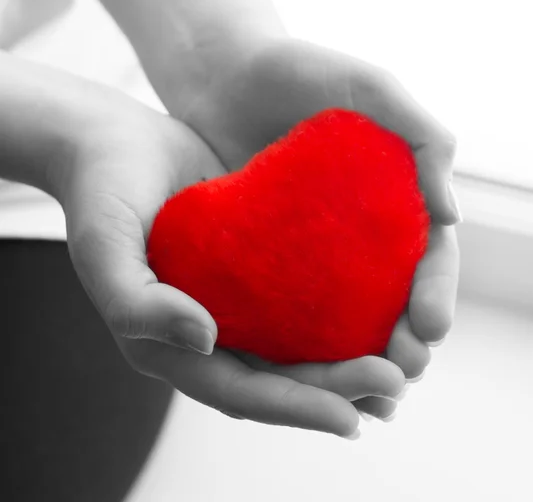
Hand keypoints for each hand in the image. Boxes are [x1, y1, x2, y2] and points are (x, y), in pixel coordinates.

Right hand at [59, 86, 403, 437]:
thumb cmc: (101, 192)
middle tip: (394, 386)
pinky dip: (341, 310)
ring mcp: (237, 300)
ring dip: (351, 360)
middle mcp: (212, 331)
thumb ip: (137, 302)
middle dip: (339, 389)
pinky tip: (382, 305)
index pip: (241, 392)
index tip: (350, 418)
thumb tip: (205, 340)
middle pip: (283, 377)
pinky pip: (304, 295)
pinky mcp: (257, 264)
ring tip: (403, 365)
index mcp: (174, 344)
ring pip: (300, 345)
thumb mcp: (103, 247)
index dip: (295, 410)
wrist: (115, 143)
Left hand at [169, 37, 460, 418]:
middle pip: (391, 297)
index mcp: (395, 199)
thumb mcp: (371, 88)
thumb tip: (454, 214)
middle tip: (399, 376)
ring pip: (345, 314)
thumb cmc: (300, 71)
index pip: (430, 257)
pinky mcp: (269, 258)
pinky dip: (301, 342)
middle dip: (401, 341)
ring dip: (358, 357)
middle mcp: (360, 233)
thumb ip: (422, 134)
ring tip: (363, 397)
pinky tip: (299, 374)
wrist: (226, 74)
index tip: (429, 327)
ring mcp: (315, 249)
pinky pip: (289, 305)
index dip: (435, 293)